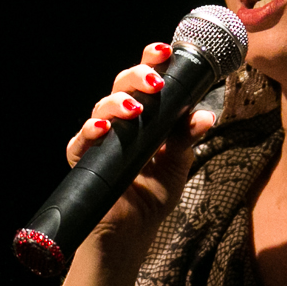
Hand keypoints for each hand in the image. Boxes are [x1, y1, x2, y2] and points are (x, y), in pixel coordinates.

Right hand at [64, 41, 219, 249]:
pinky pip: (80, 141)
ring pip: (102, 107)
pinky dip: (90, 132)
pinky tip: (103, 129)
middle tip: (154, 82)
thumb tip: (206, 115)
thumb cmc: (152, 197)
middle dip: (137, 77)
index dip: (152, 62)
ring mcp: (101, 139)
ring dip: (118, 103)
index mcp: (145, 116)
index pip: (146, 81)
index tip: (165, 51)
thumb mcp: (177, 165)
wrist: (131, 234)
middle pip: (122, 85)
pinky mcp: (84, 160)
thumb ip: (187, 139)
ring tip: (135, 109)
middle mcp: (121, 122)